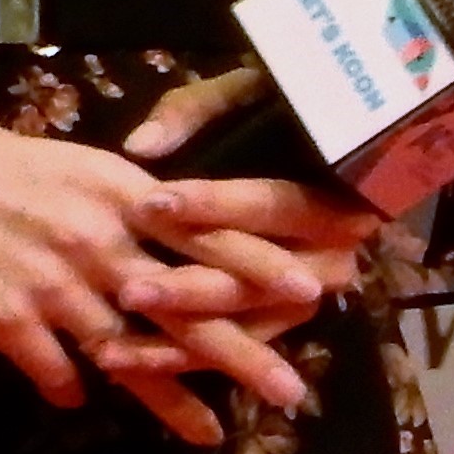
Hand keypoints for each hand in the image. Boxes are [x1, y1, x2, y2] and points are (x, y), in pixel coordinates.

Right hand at [0, 86, 315, 442]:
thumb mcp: (47, 161)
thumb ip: (102, 198)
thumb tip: (147, 221)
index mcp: (108, 187)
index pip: (204, 232)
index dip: (258, 265)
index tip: (309, 293)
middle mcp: (93, 237)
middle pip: (185, 305)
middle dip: (242, 354)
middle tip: (291, 394)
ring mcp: (50, 282)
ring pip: (127, 353)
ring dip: (170, 398)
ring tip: (210, 434)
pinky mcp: (4, 317)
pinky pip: (53, 367)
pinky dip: (68, 386)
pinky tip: (76, 401)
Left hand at [105, 76, 381, 376]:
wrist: (315, 145)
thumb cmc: (271, 111)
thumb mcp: (240, 94)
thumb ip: (193, 115)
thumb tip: (143, 146)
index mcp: (340, 199)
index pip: (275, 206)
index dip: (214, 206)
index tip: (150, 204)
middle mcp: (333, 258)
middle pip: (264, 284)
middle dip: (194, 290)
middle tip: (131, 291)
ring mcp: (306, 297)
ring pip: (247, 328)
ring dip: (181, 342)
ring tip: (113, 350)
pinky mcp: (278, 321)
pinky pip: (232, 346)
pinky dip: (179, 359)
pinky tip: (119, 360)